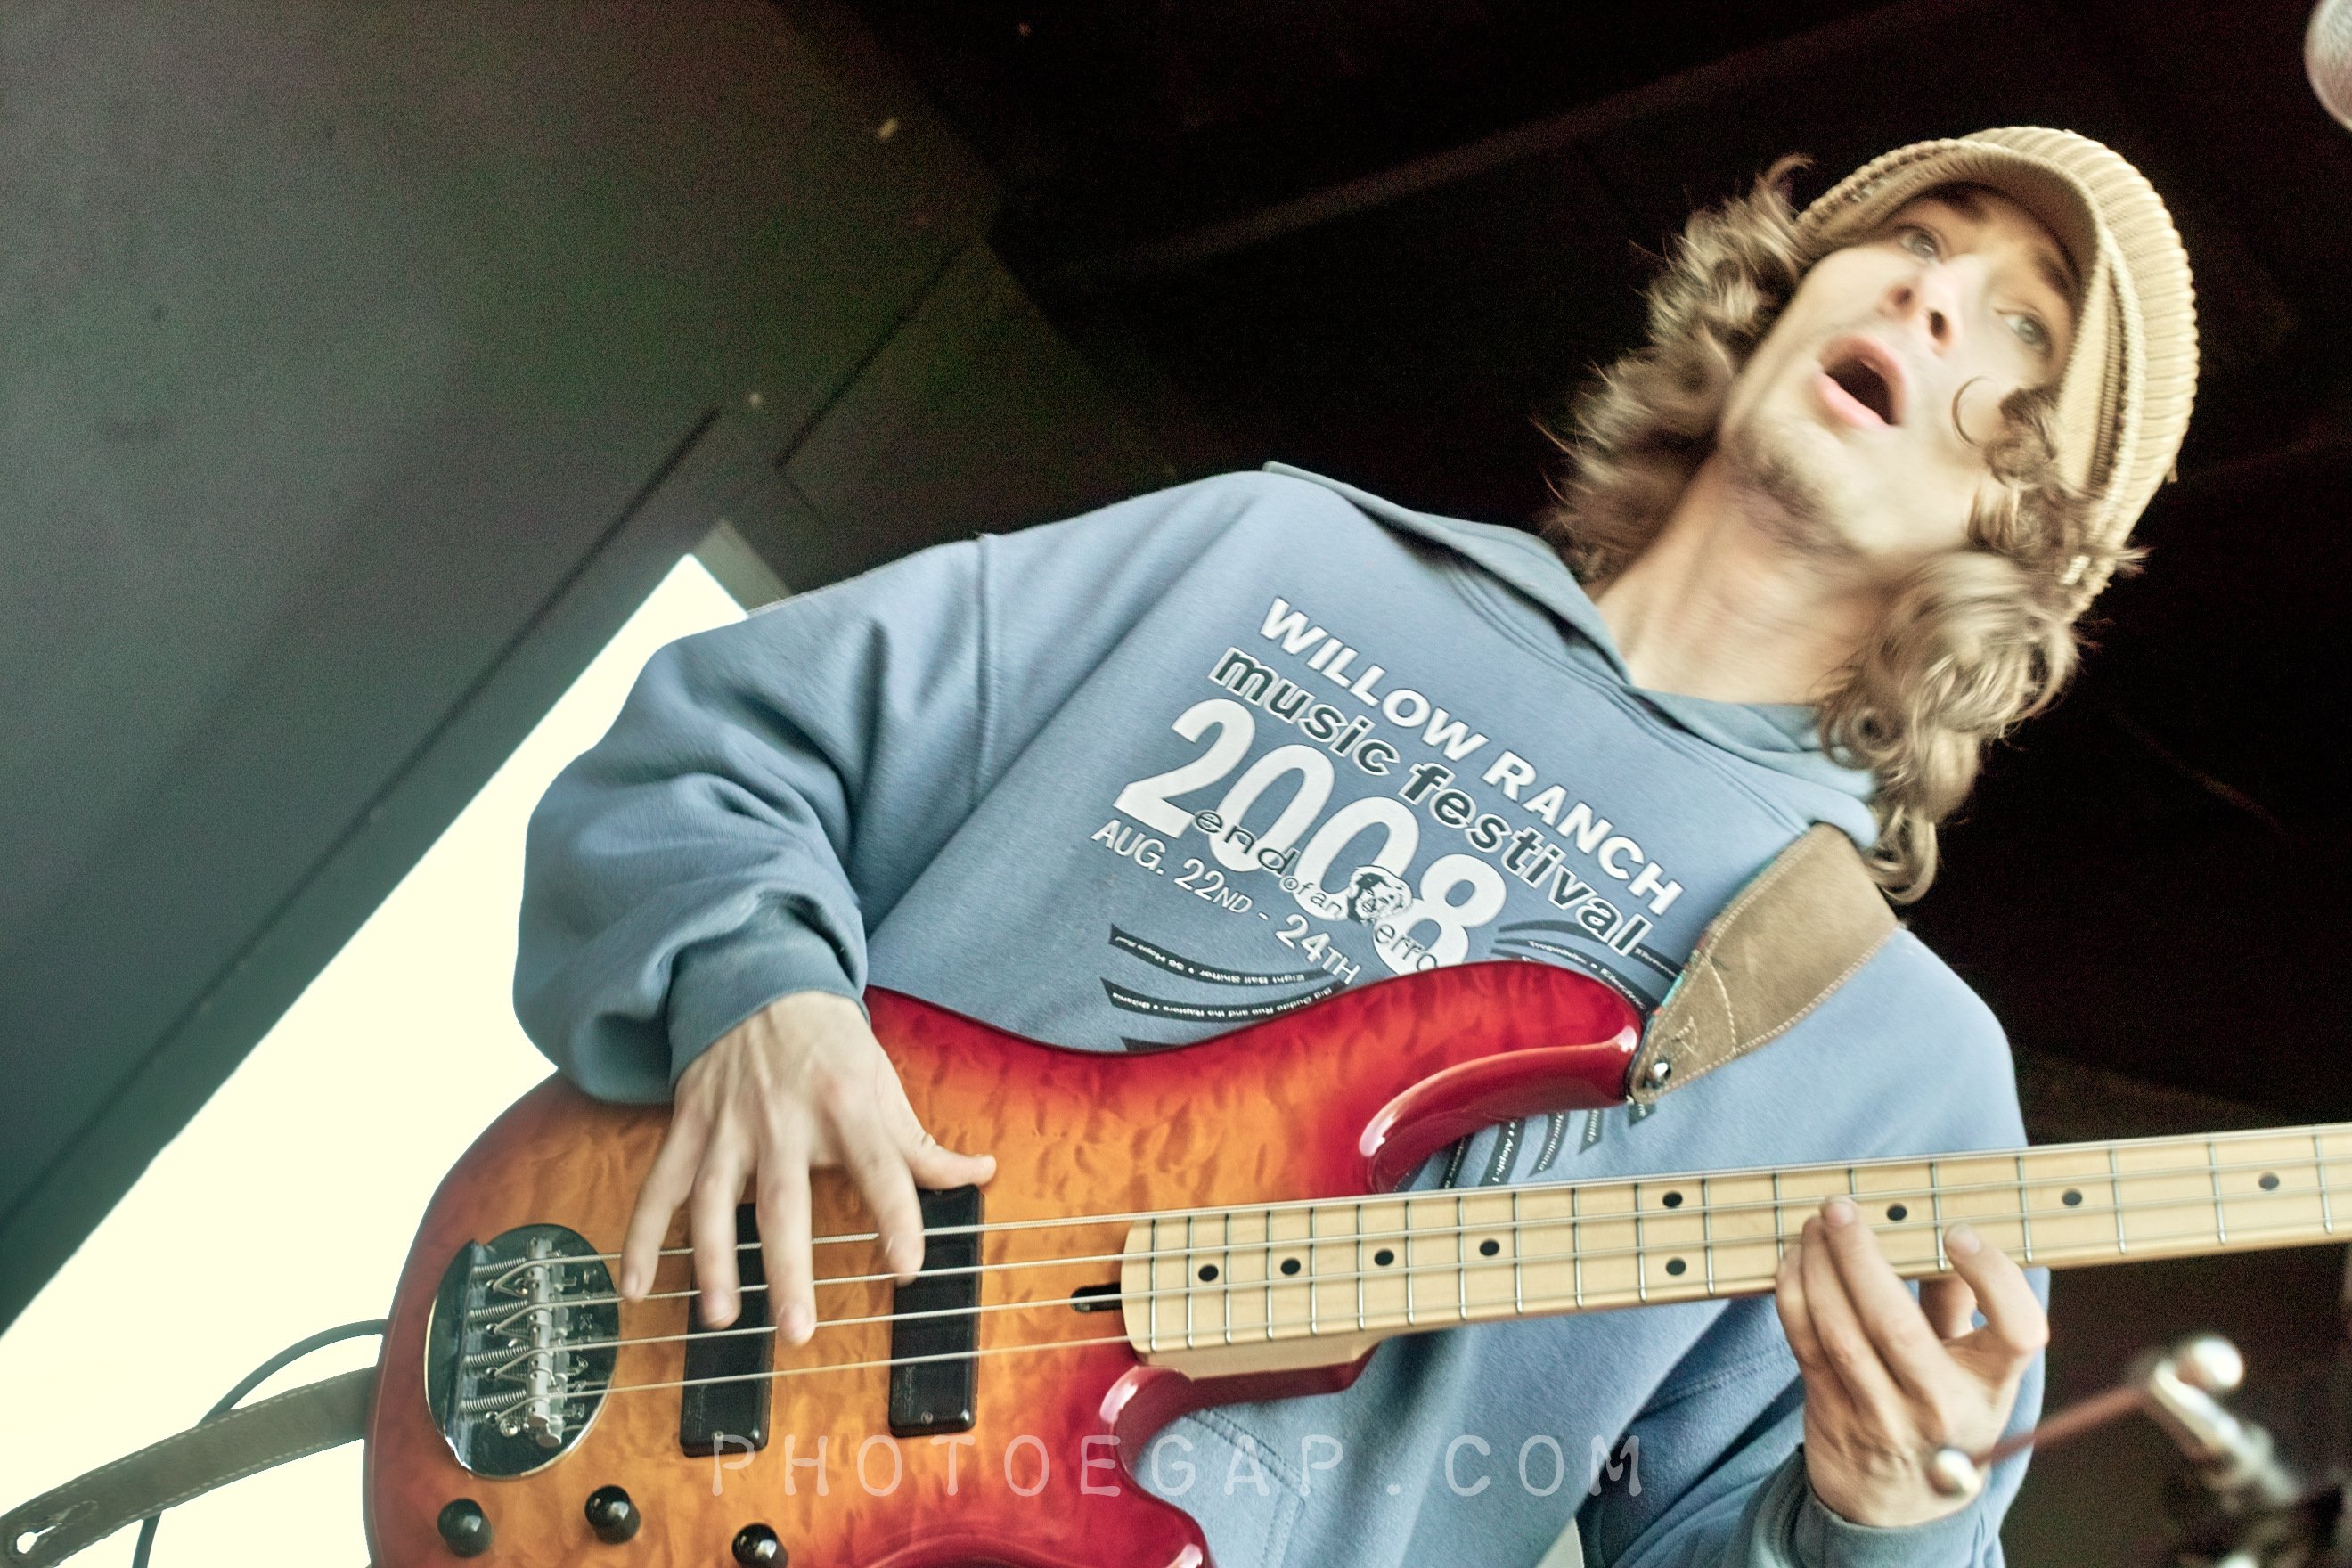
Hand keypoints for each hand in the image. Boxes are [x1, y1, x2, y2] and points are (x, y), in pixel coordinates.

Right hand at [617, 990, 994, 1344]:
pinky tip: (635, 1286)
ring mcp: (729, 1125)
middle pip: (783, 1202)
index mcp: (846, 1105)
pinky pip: (659, 1186)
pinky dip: (642, 1237)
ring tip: (722, 1317)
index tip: (907, 1268)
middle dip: (787, 1268)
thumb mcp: (883, 1081)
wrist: (759, 978)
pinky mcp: (689, 1126)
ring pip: (712, 1201)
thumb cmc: (831, 1042)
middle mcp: (783, 1118)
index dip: (896, 1217)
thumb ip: (922, 1143)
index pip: (880, 1168)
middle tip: (796, 1330)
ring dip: (713, 1262)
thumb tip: (981, 1174)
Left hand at [1774, 1197, 2045, 1526]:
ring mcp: (1881, 1412)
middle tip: (1841, 1210)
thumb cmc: (1943, 1415)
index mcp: (1990, 1386)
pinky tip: (1795, 1260)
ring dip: (1818, 1268)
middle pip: (1896, 1325)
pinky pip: (1805, 1343)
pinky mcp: (1831, 1410)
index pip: (2018, 1333)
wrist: (1898, 1507)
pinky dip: (1794, 1294)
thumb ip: (1960, 1304)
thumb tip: (1939, 1235)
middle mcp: (1939, 1404)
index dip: (1993, 1278)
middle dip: (1861, 1257)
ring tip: (1814, 1226)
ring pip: (1840, 1331)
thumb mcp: (1973, 1371)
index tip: (1957, 1233)